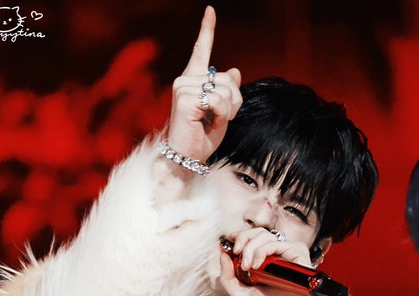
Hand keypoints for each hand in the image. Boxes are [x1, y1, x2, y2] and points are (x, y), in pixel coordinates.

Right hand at [167, 6, 242, 162]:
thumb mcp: (221, 112)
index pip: (201, 51)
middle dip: (233, 102)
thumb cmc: (201, 138)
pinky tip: (206, 123)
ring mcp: (183, 87)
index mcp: (192, 81)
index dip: (207, 30)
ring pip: (225, 90)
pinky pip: (218, 100)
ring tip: (211, 122)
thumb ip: (227, 91)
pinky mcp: (185, 97)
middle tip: (219, 119)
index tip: (210, 11)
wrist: (186, 158)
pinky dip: (221, 115)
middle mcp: (185, 80)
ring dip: (227, 111)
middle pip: (228, 79)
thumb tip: (235, 70)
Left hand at [218, 228, 317, 295]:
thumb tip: (222, 254)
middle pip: (257, 231)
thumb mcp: (240, 293)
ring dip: (250, 249)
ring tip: (248, 267)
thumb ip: (227, 276)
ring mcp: (287, 251)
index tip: (228, 241)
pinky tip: (257, 266)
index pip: (252, 236)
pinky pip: (276, 243)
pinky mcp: (297, 252)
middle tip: (236, 252)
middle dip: (242, 238)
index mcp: (264, 258)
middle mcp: (276, 252)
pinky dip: (262, 251)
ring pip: (265, 235)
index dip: (239, 235)